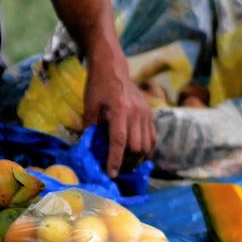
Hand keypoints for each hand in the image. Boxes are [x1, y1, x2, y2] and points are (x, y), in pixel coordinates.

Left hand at [83, 62, 156, 176]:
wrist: (113, 67)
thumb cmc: (97, 86)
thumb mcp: (89, 106)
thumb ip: (90, 128)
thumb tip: (89, 150)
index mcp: (120, 109)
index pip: (119, 141)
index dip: (115, 160)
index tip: (111, 173)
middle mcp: (136, 112)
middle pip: (136, 147)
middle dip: (127, 162)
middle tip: (117, 170)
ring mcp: (145, 113)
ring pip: (147, 144)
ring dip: (138, 158)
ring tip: (127, 165)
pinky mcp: (150, 113)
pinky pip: (152, 137)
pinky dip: (147, 149)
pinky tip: (138, 155)